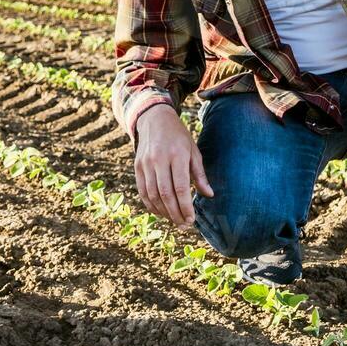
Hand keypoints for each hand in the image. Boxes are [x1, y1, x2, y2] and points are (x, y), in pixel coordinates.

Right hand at [133, 104, 213, 227]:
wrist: (154, 119)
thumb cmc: (179, 137)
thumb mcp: (193, 151)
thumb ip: (200, 175)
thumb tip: (209, 195)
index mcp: (177, 155)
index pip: (180, 188)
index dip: (185, 206)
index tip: (192, 219)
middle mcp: (159, 159)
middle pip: (166, 194)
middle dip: (175, 213)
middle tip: (184, 225)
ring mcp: (146, 163)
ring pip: (153, 195)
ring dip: (163, 212)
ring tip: (174, 220)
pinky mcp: (137, 166)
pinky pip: (142, 191)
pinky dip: (151, 205)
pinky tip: (160, 212)